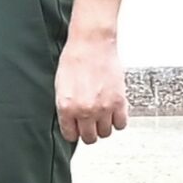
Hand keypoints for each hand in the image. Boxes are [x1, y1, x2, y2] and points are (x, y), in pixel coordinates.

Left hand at [56, 27, 129, 143]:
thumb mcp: (60, 86)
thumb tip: (72, 121)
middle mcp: (85, 111)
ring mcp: (103, 108)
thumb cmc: (73, 60)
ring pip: (106, 133)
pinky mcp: (119, 102)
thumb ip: (66, 106)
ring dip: (103, 127)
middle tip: (89, 124)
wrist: (91, 44)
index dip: (73, 132)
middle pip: (90, 138)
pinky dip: (117, 121)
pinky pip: (121, 124)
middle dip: (88, 132)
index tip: (76, 129)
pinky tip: (112, 113)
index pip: (70, 135)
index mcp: (66, 107)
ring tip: (101, 116)